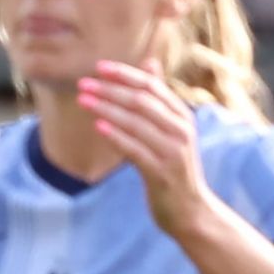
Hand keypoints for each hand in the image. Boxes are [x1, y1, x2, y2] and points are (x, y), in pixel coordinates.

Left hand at [76, 59, 209, 233]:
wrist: (190, 210)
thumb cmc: (172, 167)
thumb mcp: (170, 130)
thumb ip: (158, 100)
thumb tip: (150, 62)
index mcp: (182, 116)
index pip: (152, 87)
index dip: (125, 74)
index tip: (99, 67)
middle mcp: (180, 130)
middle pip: (142, 101)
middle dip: (110, 90)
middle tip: (83, 83)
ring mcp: (173, 152)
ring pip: (136, 123)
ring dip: (107, 109)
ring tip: (83, 101)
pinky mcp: (161, 173)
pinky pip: (136, 150)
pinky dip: (117, 137)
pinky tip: (98, 127)